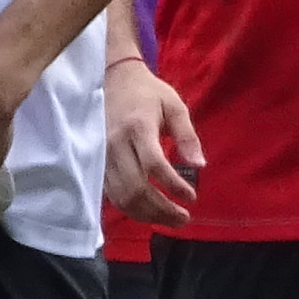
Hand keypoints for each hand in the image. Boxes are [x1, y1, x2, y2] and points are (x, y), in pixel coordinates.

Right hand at [106, 59, 202, 221]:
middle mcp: (115, 145)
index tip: (192, 196)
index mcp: (137, 127)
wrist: (113, 79)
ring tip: (171, 219)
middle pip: (136, 188)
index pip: (154, 165)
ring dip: (148, 215)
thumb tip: (199, 166)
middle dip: (162, 209)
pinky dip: (133, 209)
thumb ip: (187, 136)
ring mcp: (103, 157)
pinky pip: (113, 195)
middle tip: (184, 217)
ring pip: (122, 197)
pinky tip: (151, 211)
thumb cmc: (148, 93)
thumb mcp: (174, 105)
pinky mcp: (99, 165)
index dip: (174, 185)